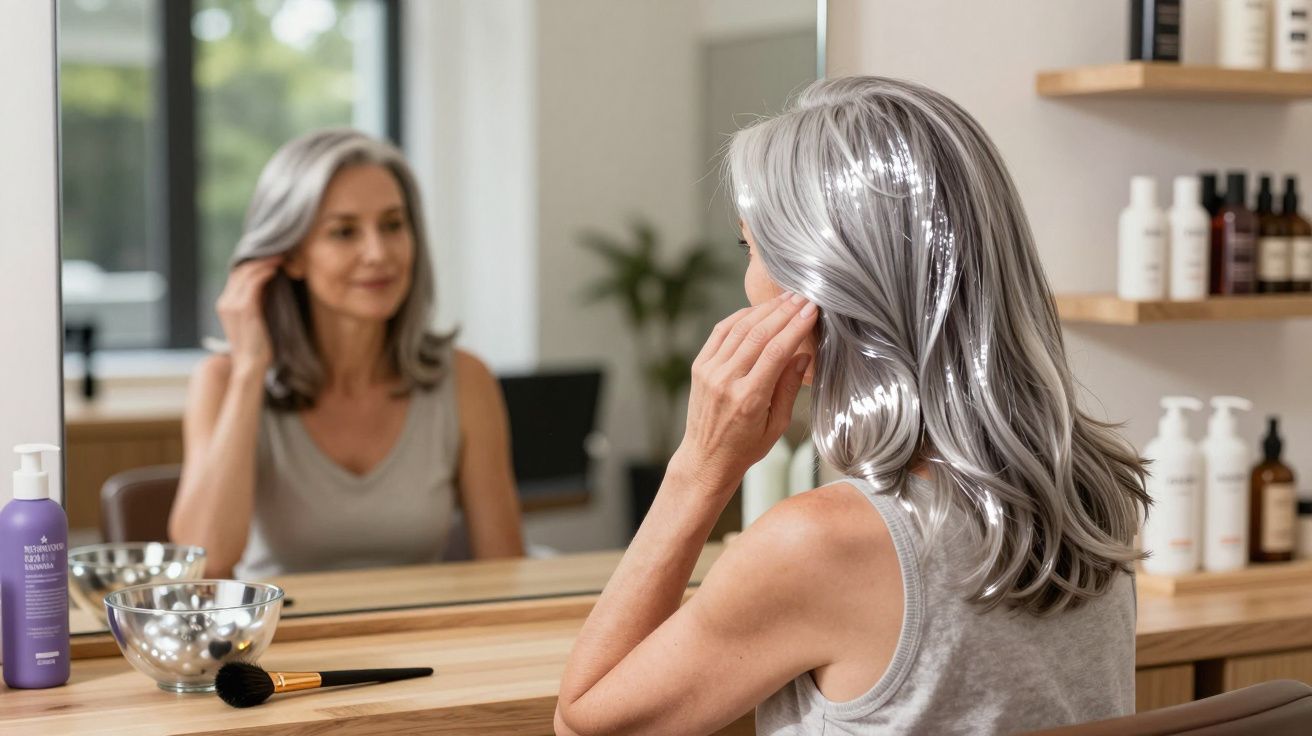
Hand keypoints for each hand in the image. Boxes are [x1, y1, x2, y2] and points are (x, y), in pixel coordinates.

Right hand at [215, 257, 281, 374]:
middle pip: (240, 271)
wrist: (250, 365)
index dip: (252, 264)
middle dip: (259, 259)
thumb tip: (267, 285)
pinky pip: (254, 283)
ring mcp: (232, 305)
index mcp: (225, 304)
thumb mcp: (254, 320)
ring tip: (280, 257)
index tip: (270, 257)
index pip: (236, 275)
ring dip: (264, 263)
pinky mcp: (244, 309)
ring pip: (247, 274)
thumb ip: (256, 303)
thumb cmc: (257, 346)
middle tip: (277, 252)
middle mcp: (225, 302)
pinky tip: (276, 269)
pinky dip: (265, 273)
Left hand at [672, 292, 817, 494]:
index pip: (776, 351)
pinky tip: (758, 310)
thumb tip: (802, 354)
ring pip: (739, 329)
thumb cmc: (746, 447)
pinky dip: (740, 317)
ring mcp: (709, 371)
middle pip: (758, 334)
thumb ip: (789, 388)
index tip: (812, 310)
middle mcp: (726, 381)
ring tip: (785, 298)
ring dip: (764, 310)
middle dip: (783, 311)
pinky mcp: (699, 366)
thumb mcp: (777, 426)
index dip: (795, 327)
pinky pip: (721, 332)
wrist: (705, 458)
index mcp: (749, 399)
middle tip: (803, 296)